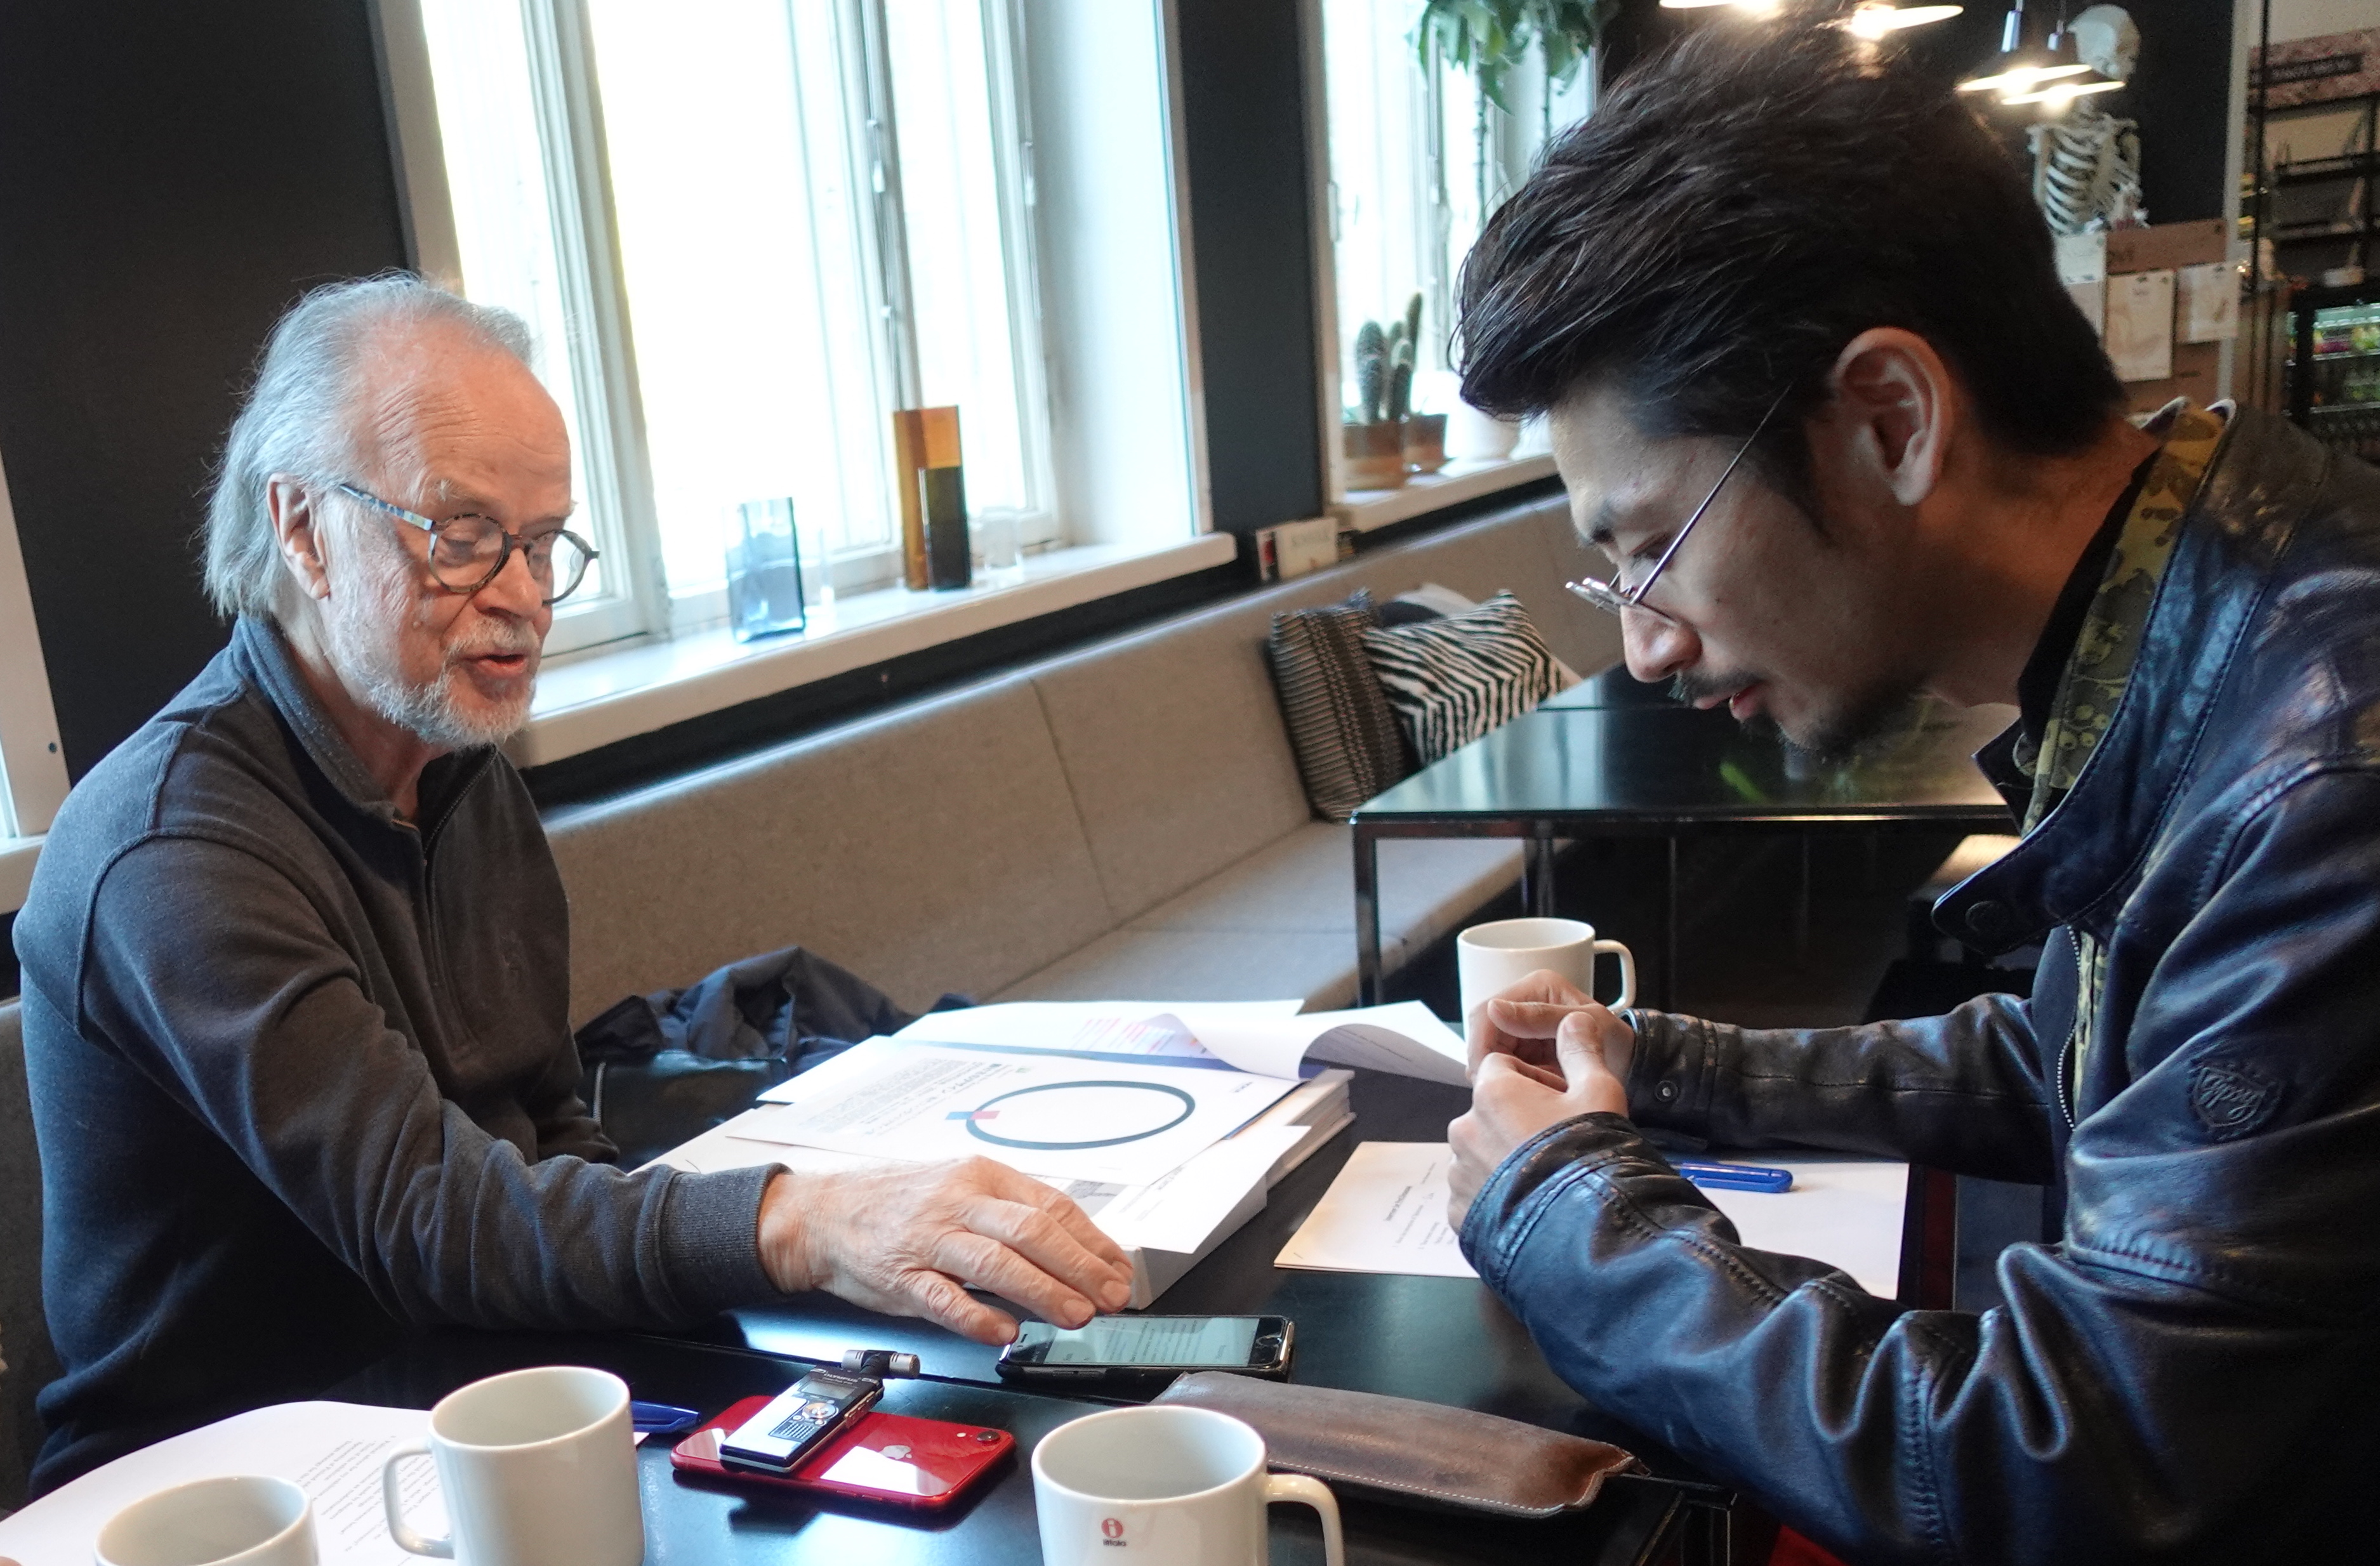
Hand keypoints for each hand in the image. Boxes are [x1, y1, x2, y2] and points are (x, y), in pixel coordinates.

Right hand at [758, 1158, 1133, 1344]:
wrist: (824, 1213)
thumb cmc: (901, 1204)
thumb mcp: (961, 1188)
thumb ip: (1010, 1216)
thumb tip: (1075, 1252)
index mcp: (981, 1176)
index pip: (1051, 1206)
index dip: (1092, 1241)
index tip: (1119, 1270)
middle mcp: (958, 1202)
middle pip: (1031, 1231)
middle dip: (1079, 1267)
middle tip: (1110, 1296)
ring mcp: (928, 1239)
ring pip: (995, 1262)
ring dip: (1042, 1291)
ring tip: (1076, 1315)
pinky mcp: (900, 1276)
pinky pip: (944, 1299)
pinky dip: (979, 1316)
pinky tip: (1006, 1331)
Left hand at [1448, 1005, 1631, 1227]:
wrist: (1587, 1230)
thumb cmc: (1592, 1154)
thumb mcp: (1599, 1091)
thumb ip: (1581, 1050)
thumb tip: (1574, 1020)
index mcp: (1492, 1093)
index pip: (1502, 1067)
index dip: (1534, 1082)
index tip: (1561, 1104)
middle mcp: (1464, 1130)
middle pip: (1490, 1112)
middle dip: (1517, 1122)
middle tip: (1557, 1146)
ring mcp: (1459, 1174)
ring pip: (1481, 1154)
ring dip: (1505, 1160)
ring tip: (1545, 1181)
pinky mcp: (1459, 1213)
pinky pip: (1475, 1194)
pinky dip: (1495, 1197)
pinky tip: (1529, 1205)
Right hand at [1467, 969, 1633, 1087]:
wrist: (1633, 1068)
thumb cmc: (1616, 1043)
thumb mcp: (1586, 1026)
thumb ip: (1540, 1016)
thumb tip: (1494, 1009)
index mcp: (1538, 986)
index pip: (1487, 1011)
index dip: (1480, 1044)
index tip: (1485, 1074)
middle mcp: (1526, 1001)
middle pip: (1483, 1032)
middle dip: (1486, 1062)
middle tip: (1497, 1090)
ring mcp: (1523, 1025)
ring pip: (1488, 1050)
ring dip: (1496, 1072)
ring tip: (1516, 1092)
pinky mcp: (1524, 1047)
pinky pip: (1501, 1063)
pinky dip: (1508, 1078)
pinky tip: (1523, 1090)